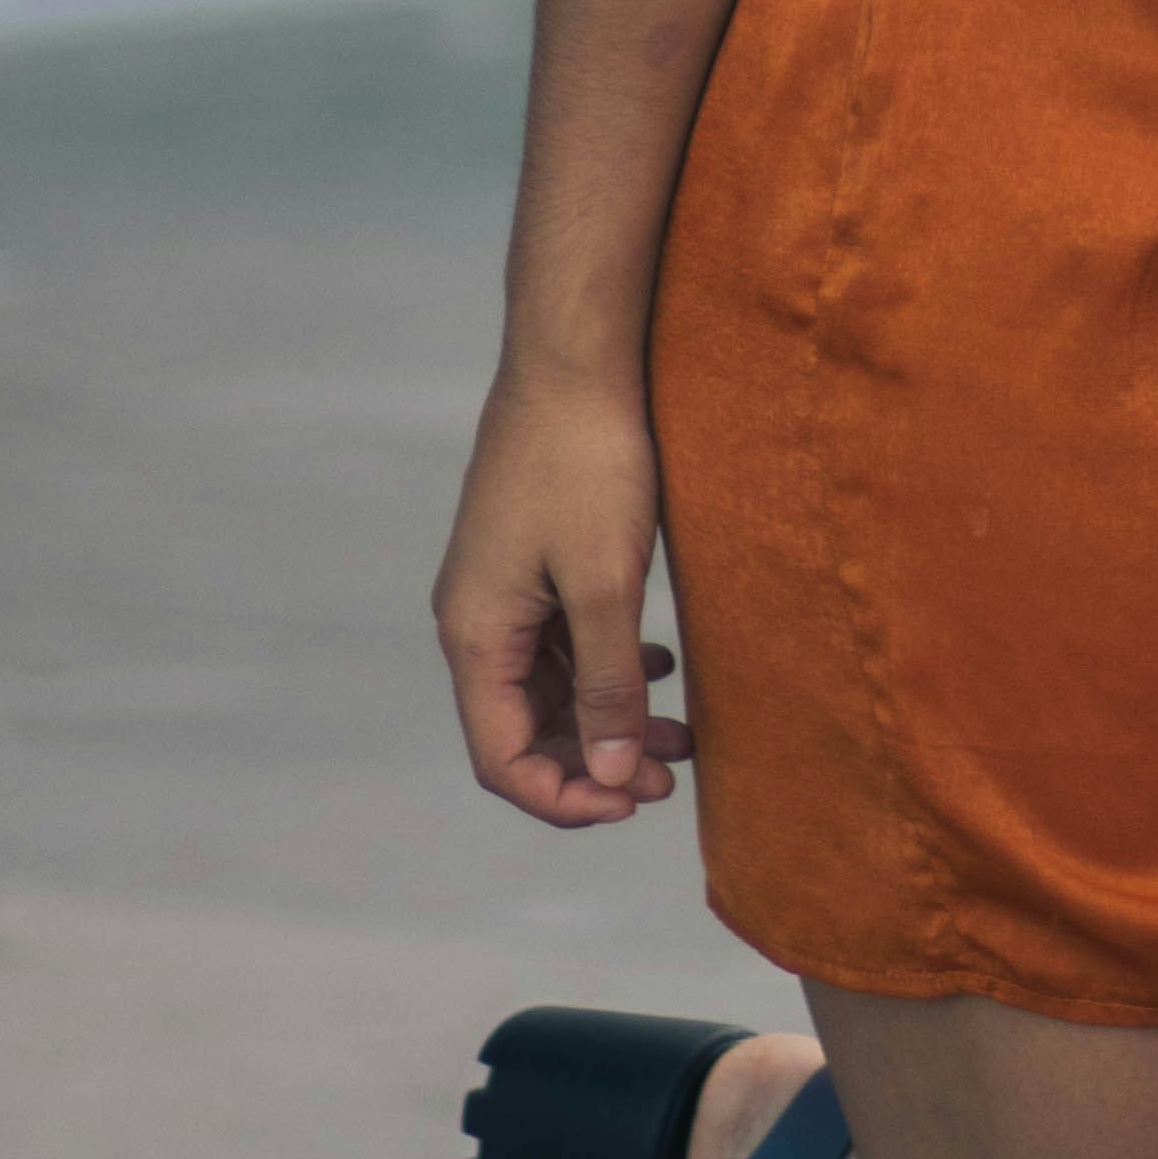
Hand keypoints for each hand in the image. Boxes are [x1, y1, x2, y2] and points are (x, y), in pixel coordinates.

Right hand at [435, 360, 695, 824]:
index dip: (566, 798)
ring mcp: (501, 589)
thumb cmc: (586, 462)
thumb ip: (608, 683)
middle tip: (672, 774)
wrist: (574, 356)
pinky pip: (561, 641)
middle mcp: (476, 620)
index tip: (636, 802)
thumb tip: (608, 775)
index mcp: (477, 635)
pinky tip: (662, 661)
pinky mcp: (529, 560)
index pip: (503, 760)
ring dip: (609, 716)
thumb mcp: (606, 583)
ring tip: (681, 733)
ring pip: (549, 687)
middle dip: (596, 763)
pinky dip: (609, 666)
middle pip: (525, 730)